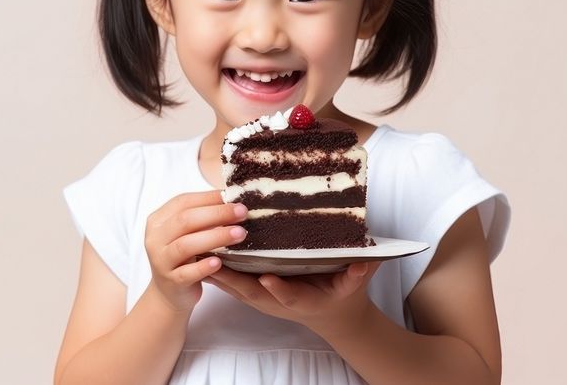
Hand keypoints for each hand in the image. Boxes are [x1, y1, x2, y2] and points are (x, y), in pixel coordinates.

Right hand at [144, 190, 247, 312]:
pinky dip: (203, 266)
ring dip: (215, 237)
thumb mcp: (188, 233)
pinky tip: (219, 262)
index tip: (234, 195)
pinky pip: (187, 273)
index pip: (183, 202)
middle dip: (216, 214)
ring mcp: (161, 261)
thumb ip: (202, 216)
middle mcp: (156, 239)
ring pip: (185, 246)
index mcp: (159, 220)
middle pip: (185, 221)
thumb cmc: (183, 257)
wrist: (169, 293)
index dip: (209, 198)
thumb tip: (232, 198)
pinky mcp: (171, 282)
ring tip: (240, 233)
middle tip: (242, 212)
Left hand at [205, 261, 380, 334]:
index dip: (279, 290)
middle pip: (252, 292)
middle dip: (233, 278)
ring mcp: (264, 297)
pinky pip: (233, 281)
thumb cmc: (341, 296)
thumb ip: (358, 274)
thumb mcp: (354, 287)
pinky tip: (201, 252)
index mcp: (302, 300)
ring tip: (200, 251)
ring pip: (237, 287)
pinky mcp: (255, 290)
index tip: (268, 278)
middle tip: (216, 259)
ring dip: (219, 272)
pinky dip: (218, 270)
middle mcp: (278, 301)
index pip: (290, 296)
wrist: (332, 315)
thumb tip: (366, 262)